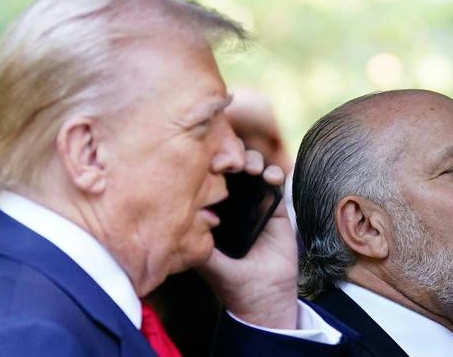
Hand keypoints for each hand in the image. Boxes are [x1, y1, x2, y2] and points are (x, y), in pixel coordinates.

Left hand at [197, 150, 298, 328]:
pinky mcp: (276, 207)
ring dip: (253, 159)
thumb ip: (195, 236)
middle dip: (231, 155)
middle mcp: (233, 201)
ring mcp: (254, 202)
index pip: (209, 175)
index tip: (208, 162)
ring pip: (253, 166)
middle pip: (231, 164)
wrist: (262, 297)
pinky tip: (270, 177)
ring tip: (251, 168)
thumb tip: (177, 208)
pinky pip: (276, 182)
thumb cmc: (230, 280)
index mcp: (213, 209)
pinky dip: (274, 172)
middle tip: (229, 162)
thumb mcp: (205, 257)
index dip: (209, 162)